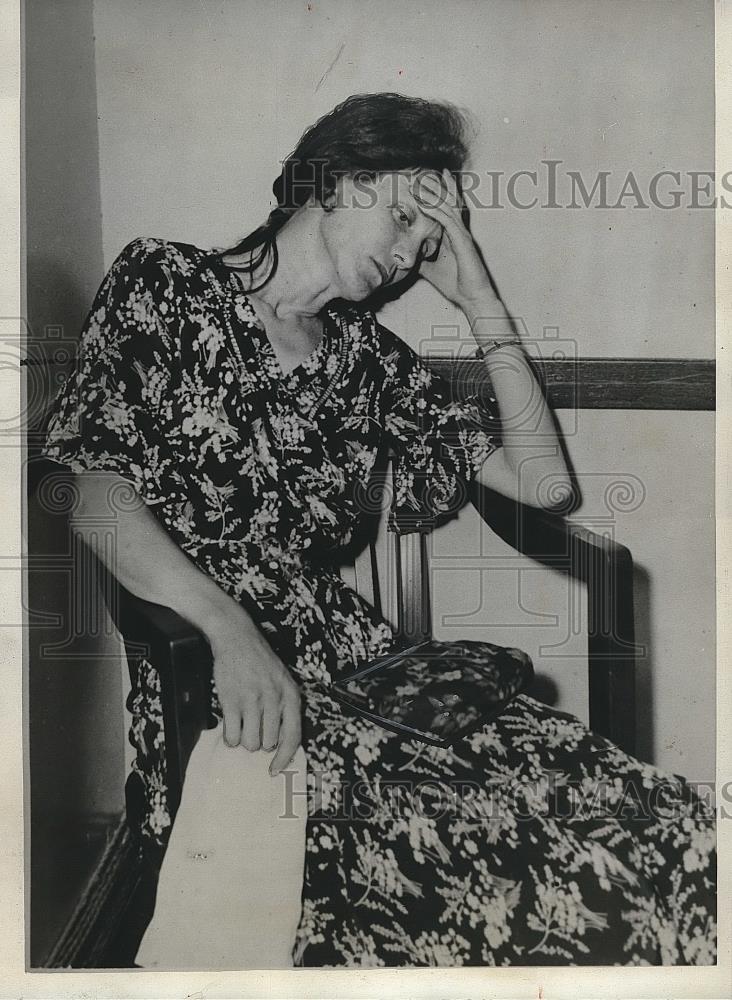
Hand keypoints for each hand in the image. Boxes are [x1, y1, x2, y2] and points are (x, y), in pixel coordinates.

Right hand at [209, 610, 301, 775]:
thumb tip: (281, 744)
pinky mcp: (231, 700)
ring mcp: (252, 700)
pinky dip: (229, 737)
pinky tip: (230, 726)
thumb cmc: (260, 662)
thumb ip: (284, 708)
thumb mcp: (282, 681)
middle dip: (260, 742)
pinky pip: (231, 735)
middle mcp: (273, 699)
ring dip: (244, 740)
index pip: (293, 737)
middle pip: (269, 743)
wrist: (237, 638)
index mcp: (290, 695)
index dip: (284, 758)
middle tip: (254, 729)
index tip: (274, 770)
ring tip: (242, 725)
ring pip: (250, 742)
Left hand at [411, 168, 493, 311]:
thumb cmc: (457, 284)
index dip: (438, 194)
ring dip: (432, 194)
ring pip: (447, 207)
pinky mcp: (463, 241)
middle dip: (435, 187)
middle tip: (420, 175)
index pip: (447, 209)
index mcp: (454, 236)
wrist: (472, 298)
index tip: (425, 181)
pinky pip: (448, 221)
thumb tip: (406, 257)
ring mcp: (462, 235)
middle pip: (448, 202)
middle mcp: (459, 231)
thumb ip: (421, 260)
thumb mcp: (431, 270)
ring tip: (418, 184)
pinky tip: (424, 203)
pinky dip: (435, 210)